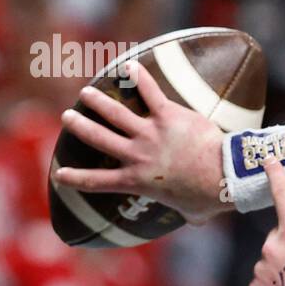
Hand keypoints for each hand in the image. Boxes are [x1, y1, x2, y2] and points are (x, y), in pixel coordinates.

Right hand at [52, 62, 225, 224]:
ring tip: (86, 93)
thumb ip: (187, 213)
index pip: (96, 181)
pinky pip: (150, 92)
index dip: (75, 178)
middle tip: (68, 117)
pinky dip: (139, 77)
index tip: (60, 173)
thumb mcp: (190, 212)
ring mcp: (150, 133)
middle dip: (80, 126)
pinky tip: (129, 65)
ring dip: (98, 101)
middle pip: (98, 138)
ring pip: (115, 113)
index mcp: (136, 181)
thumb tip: (196, 219)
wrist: (224, 176)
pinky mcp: (168, 116)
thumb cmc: (209, 197)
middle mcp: (136, 156)